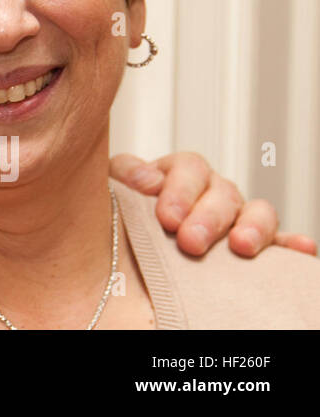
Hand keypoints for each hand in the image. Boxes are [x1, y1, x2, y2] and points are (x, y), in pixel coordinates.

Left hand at [110, 151, 317, 257]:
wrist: (128, 231)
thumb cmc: (125, 205)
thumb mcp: (115, 183)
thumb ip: (126, 175)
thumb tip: (146, 180)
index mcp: (181, 171)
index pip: (189, 168)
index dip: (179, 191)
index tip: (165, 216)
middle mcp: (214, 190)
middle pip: (222, 193)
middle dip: (207, 218)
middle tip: (190, 242)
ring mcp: (236, 215)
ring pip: (257, 211)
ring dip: (252, 228)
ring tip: (241, 246)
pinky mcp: (253, 241)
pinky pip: (278, 241)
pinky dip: (290, 244)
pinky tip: (301, 248)